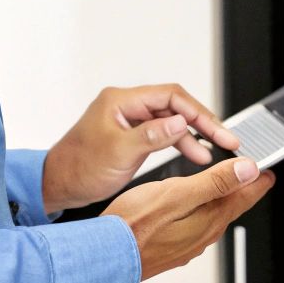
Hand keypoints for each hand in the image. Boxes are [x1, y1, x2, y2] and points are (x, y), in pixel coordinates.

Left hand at [42, 84, 242, 212]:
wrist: (57, 186)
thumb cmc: (78, 168)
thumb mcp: (118, 153)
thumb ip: (151, 136)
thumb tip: (182, 123)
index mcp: (121, 100)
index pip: (170, 96)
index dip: (197, 111)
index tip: (216, 129)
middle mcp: (127, 106)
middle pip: (175, 106)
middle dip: (202, 122)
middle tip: (226, 138)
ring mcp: (131, 120)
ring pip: (172, 120)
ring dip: (194, 135)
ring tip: (214, 150)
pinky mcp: (133, 135)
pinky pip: (164, 133)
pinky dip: (181, 143)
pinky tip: (195, 153)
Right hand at [105, 157, 274, 279]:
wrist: (105, 260)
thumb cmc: (134, 227)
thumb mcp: (178, 194)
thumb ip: (215, 182)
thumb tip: (248, 171)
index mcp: (209, 218)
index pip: (244, 196)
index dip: (258, 180)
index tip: (269, 172)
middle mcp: (202, 235)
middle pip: (231, 207)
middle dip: (244, 190)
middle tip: (254, 177)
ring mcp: (187, 244)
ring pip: (214, 217)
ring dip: (223, 200)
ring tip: (228, 187)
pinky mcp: (172, 248)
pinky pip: (196, 226)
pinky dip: (203, 211)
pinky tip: (193, 207)